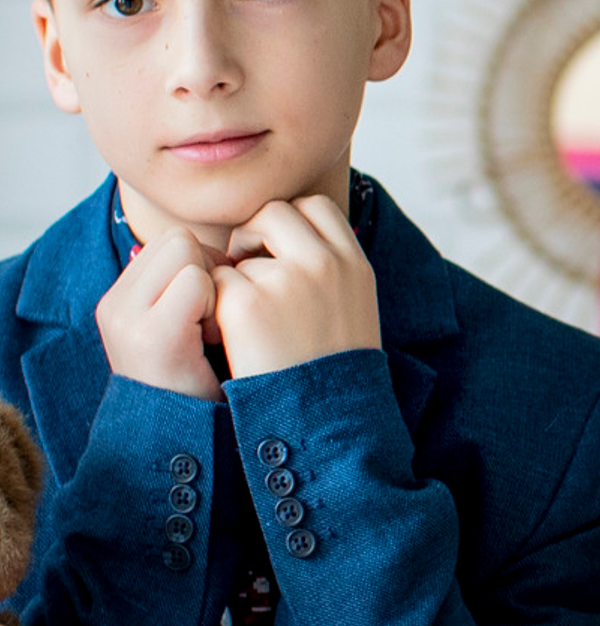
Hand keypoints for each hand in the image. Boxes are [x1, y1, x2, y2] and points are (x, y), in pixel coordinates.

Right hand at [95, 227, 220, 401]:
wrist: (179, 439)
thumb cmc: (196, 383)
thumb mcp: (180, 328)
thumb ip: (180, 288)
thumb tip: (206, 245)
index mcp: (120, 300)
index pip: (170, 240)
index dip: (204, 264)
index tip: (211, 306)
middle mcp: (115, 304)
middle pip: (180, 239)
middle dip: (209, 267)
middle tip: (215, 314)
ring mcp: (127, 317)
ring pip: (188, 252)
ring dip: (213, 284)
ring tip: (211, 328)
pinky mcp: (152, 333)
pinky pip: (197, 281)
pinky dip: (216, 304)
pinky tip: (213, 339)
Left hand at [211, 197, 381, 379]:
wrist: (328, 419)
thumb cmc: (337, 369)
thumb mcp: (354, 305)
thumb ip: (331, 269)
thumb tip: (291, 240)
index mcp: (355, 262)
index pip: (315, 207)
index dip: (292, 223)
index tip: (282, 250)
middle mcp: (324, 262)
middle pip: (273, 213)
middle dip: (254, 236)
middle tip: (249, 271)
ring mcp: (285, 280)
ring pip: (242, 252)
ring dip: (237, 277)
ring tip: (249, 321)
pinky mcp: (247, 304)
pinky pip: (217, 282)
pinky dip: (217, 305)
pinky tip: (230, 335)